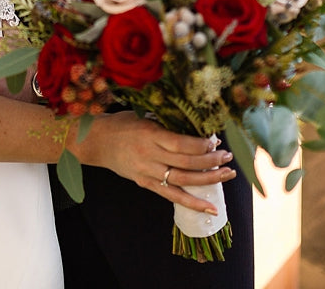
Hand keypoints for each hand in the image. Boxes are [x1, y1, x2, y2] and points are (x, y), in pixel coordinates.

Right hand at [80, 111, 235, 213]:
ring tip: (228, 174)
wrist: (96, 142)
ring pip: (183, 180)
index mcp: (150, 134)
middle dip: (211, 160)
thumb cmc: (121, 124)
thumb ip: (167, 123)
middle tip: (228, 157)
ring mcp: (148, 172)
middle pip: (187, 162)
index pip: (181, 143)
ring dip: (209, 179)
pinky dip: (193, 203)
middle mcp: (150, 155)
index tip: (216, 141)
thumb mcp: (143, 116)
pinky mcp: (146, 184)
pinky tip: (210, 208)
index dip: (202, 145)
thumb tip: (197, 128)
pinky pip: (173, 196)